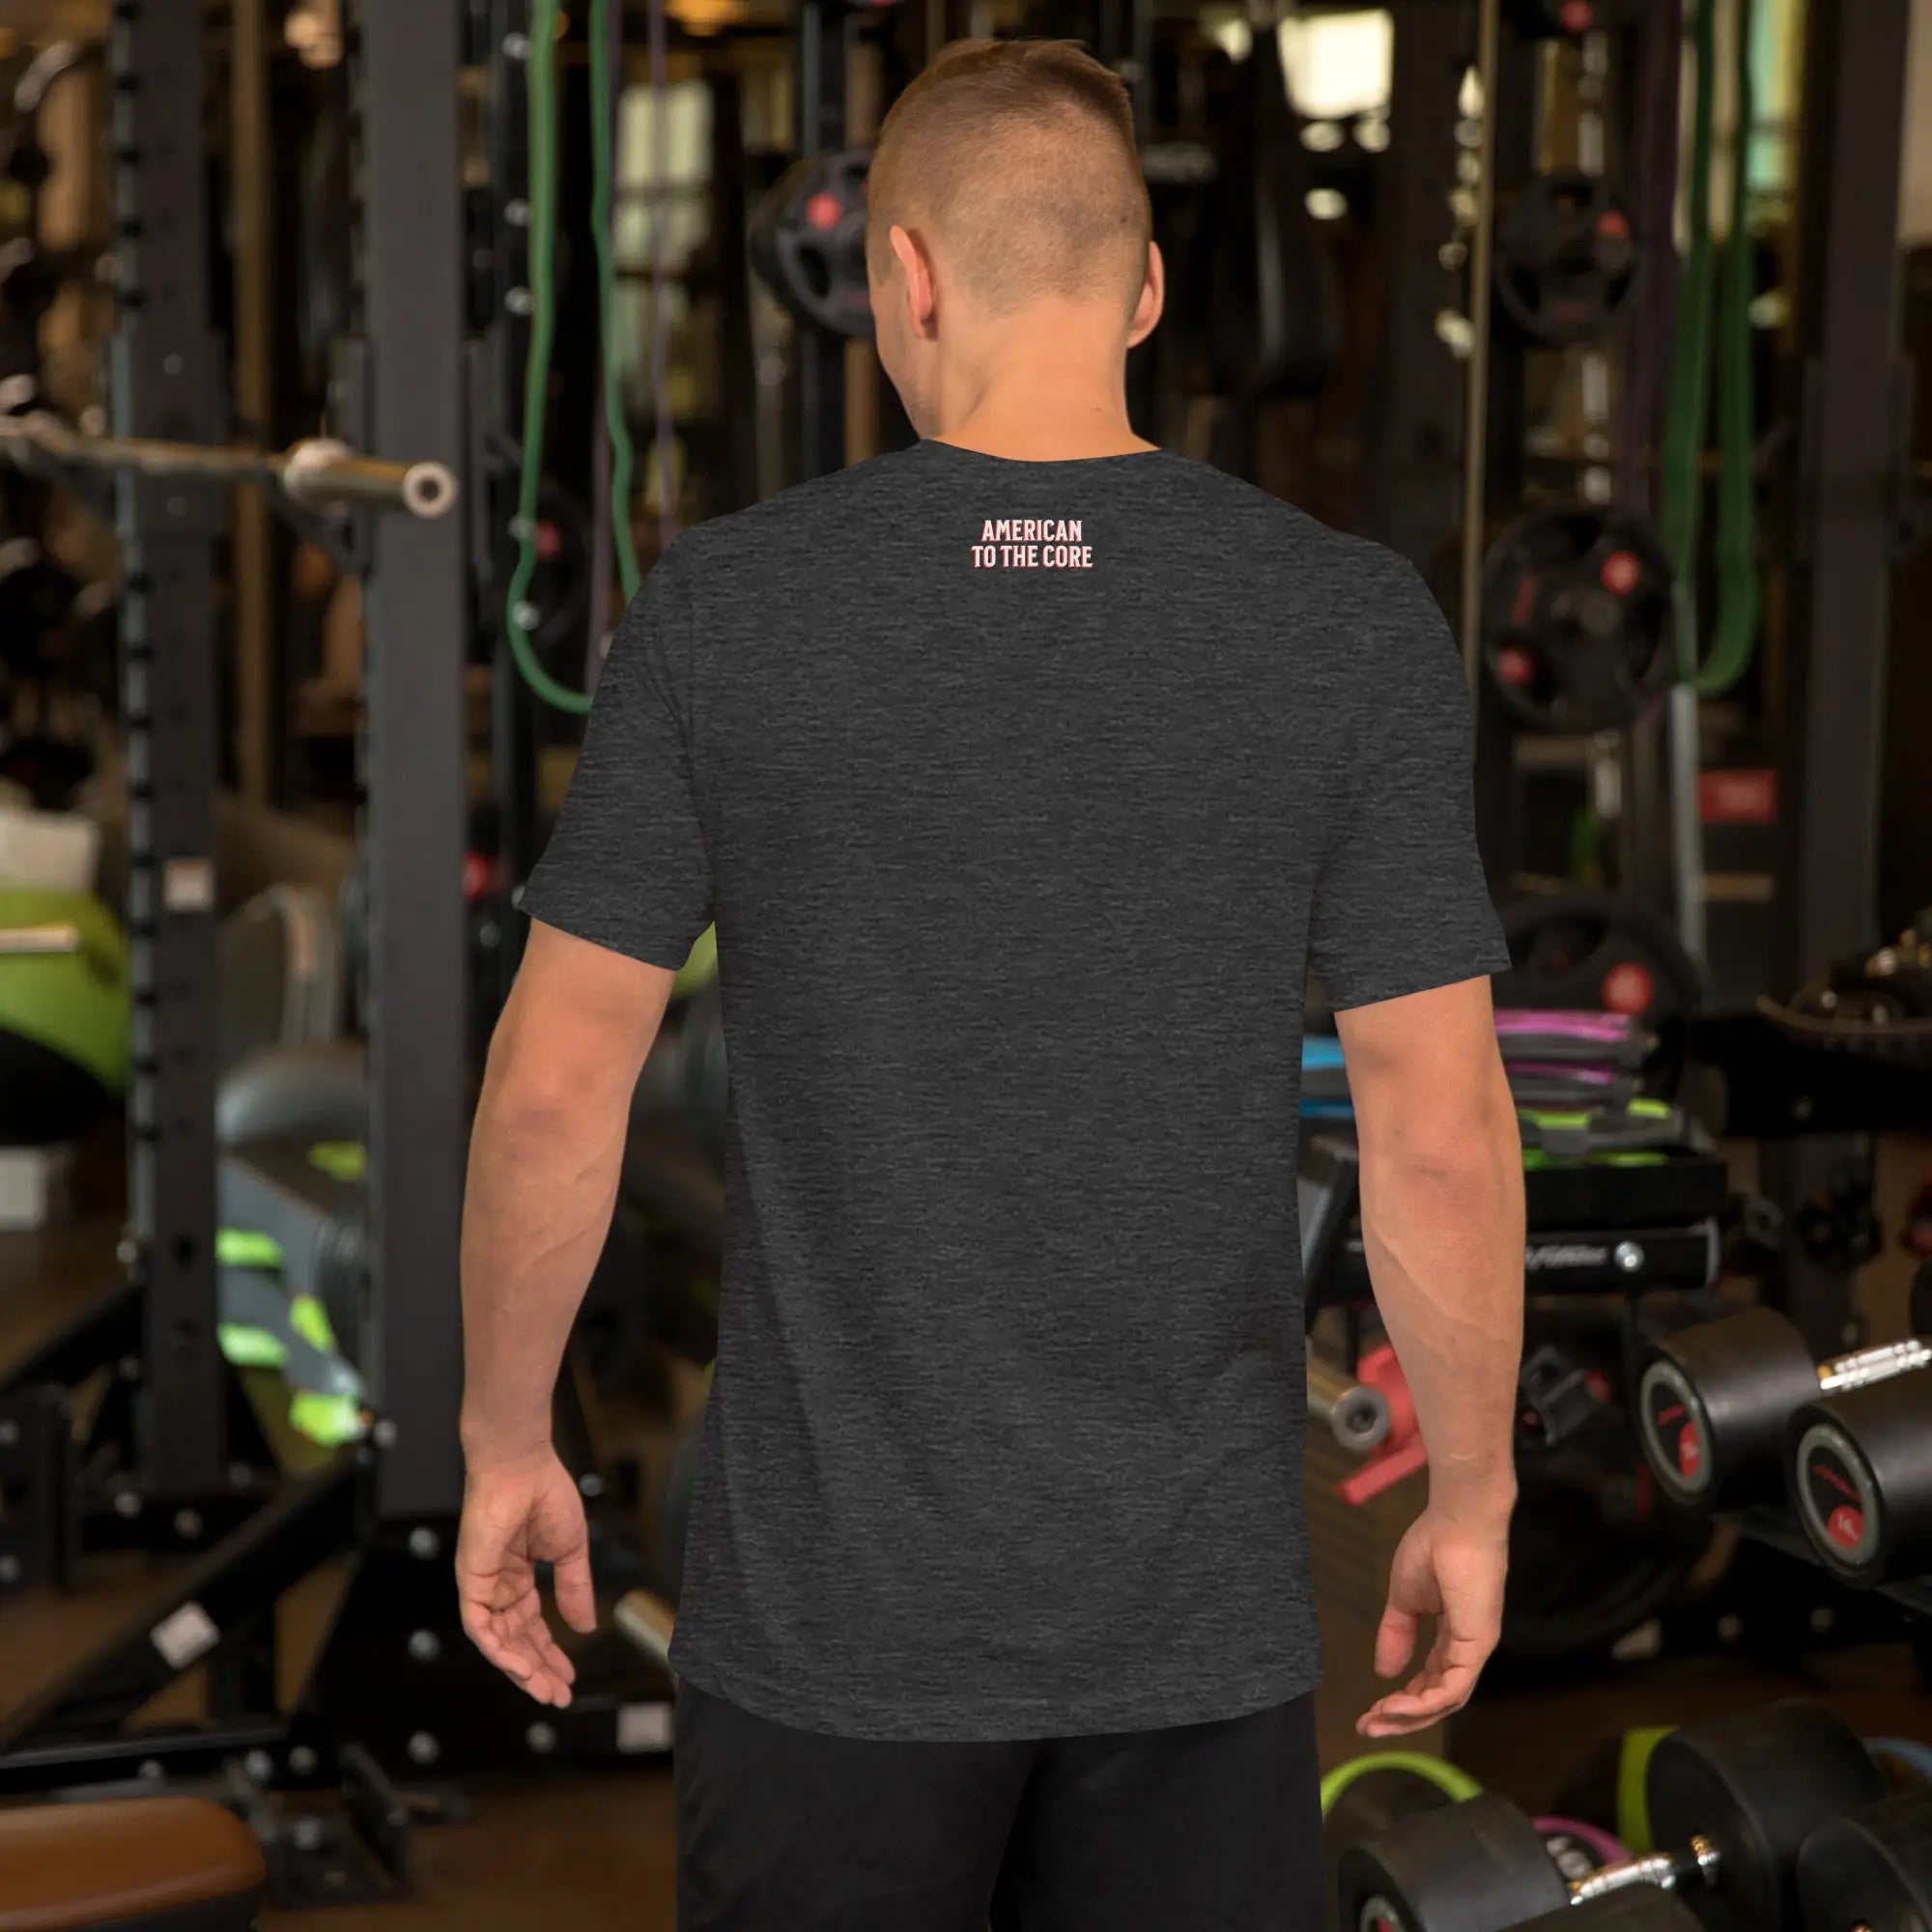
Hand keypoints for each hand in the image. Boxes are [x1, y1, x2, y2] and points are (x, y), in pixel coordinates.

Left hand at [456, 1447, 596, 1705]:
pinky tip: (521, 1666)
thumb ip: (575, 1589)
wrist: (522, 1465)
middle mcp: (497, 1585)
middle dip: (537, 1669)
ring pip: (496, 1641)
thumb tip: (586, 1628)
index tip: (569, 1676)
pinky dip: (499, 1649)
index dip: (550, 1652)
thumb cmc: (545, 1494)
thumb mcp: (569, 1551)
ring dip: (520, 1667)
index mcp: (518, 1576)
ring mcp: (482, 1585)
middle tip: (558, 1695)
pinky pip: (480, 1626)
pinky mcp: (470, 1581)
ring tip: (544, 1689)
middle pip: (515, 1639)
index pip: (531, 1626)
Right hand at [1357, 1503, 1509, 1738]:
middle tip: (1366, 1728)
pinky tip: (1397, 1707)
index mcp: (1454, 1636)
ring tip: (1375, 1720)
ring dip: (1409, 1715)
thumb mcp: (1405, 1598)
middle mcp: (1467, 1648)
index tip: (1369, 1711)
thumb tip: (1384, 1672)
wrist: (1457, 1520)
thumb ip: (1396, 1634)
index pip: (1430, 1681)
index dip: (1401, 1700)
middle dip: (1402, 1718)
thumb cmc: (1434, 1546)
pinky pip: (1453, 1687)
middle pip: (1438, 1699)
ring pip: (1446, 1700)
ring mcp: (1475, 1648)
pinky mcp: (1478, 1644)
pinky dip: (1425, 1702)